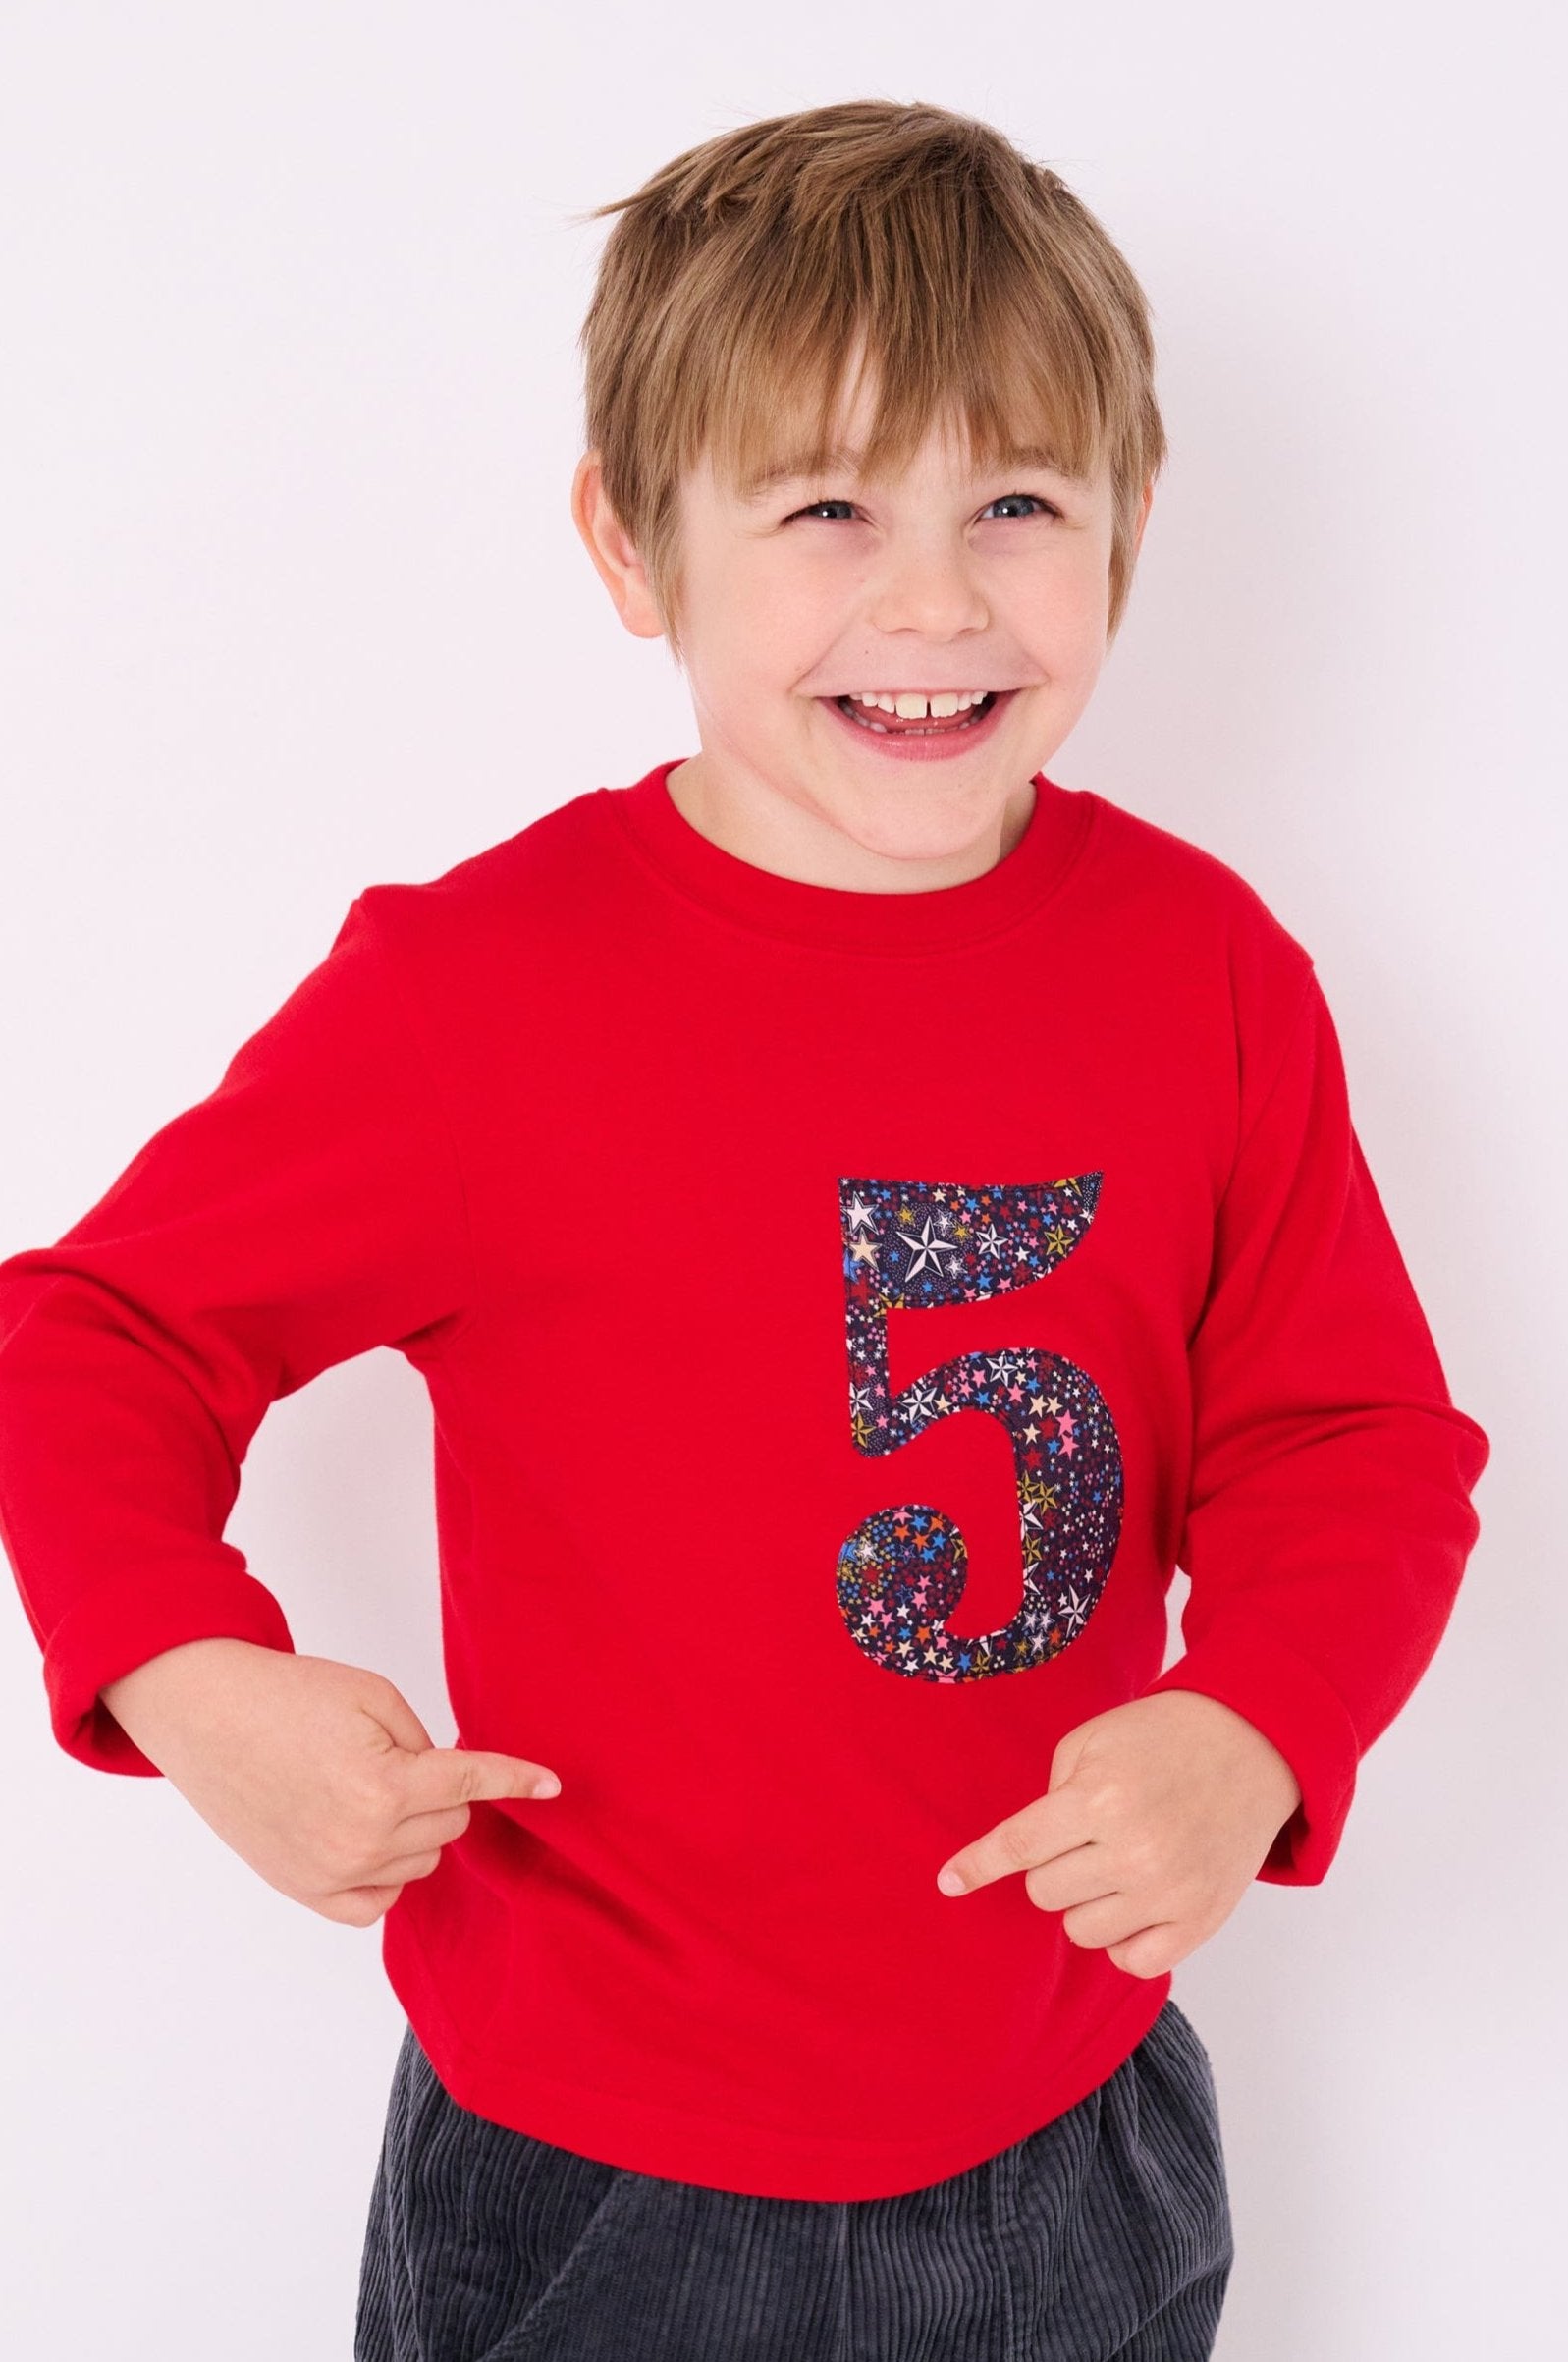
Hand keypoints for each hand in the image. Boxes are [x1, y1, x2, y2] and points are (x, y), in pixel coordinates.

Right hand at [100, 1638, 561, 1926]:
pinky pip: (379, 1902)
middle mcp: (361, 1843)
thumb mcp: (375, 1696)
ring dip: (415, 1827)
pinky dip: (388, 1871)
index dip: (517, 1778)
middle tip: (389, 1754)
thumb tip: (453, 1783)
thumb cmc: (288, 1696)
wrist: (209, 1715)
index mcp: (384, 1788)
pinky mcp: (303, 1890)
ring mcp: (330, 1875)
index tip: (554, 1785)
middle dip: (440, 1788)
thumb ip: (427, 1744)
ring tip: (364, 1785)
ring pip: (422, 1860)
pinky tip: (369, 1835)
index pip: (471, 1784)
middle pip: (451, 1822)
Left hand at [933, 1690, 1302, 1977]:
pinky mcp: (1201, 1920)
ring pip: (1080, 1931)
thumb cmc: (1161, 1738)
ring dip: (1085, 1901)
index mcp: (1100, 1798)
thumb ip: (1051, 1795)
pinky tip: (1135, 1902)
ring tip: (1116, 1862)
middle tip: (1086, 1834)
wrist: (1252, 1744)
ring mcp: (1170, 1892)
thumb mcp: (1092, 1741)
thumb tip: (1025, 1855)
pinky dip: (1122, 1938)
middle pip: (1044, 1893)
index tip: (947, 1883)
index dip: (978, 1865)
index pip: (1020, 1845)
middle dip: (1052, 1864)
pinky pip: (1131, 1961)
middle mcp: (1134, 1851)